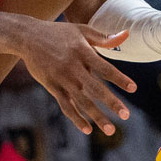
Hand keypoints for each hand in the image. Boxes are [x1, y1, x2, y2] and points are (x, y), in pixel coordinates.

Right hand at [16, 21, 135, 135]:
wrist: (27, 37)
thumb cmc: (58, 32)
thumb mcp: (81, 30)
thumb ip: (104, 37)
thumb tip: (126, 35)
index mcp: (82, 51)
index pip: (105, 68)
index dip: (119, 79)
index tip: (133, 88)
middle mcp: (72, 67)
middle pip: (95, 88)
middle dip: (111, 102)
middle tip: (126, 115)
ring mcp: (61, 79)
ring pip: (81, 101)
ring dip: (97, 117)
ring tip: (110, 130)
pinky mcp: (51, 87)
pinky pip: (65, 106)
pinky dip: (76, 118)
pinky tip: (87, 129)